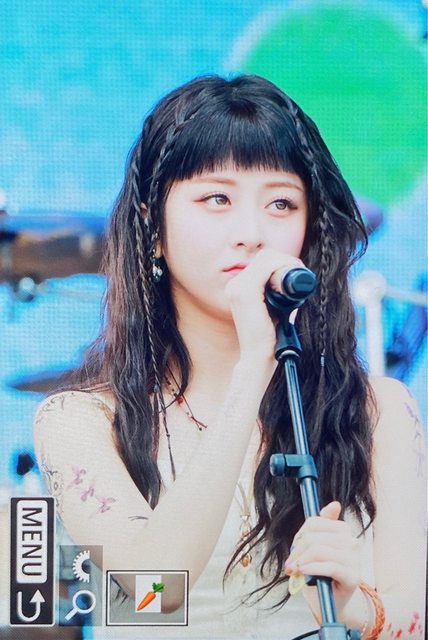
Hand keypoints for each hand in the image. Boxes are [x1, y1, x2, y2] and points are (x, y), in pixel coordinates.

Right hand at [224, 247, 303, 359]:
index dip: (282, 261)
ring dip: (286, 262)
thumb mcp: (274, 310)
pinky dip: (282, 266)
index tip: (297, 272)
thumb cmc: (268, 337)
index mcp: (239, 288)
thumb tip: (296, 284)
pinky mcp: (245, 292)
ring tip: (298, 276)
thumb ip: (279, 296)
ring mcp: (238, 287)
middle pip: (265, 256)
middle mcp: (235, 285)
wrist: (258, 358)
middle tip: (301, 273)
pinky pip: (266, 267)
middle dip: (286, 260)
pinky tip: (292, 276)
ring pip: (267, 258)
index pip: (262, 261)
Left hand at [285, 502, 360, 616]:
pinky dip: (313, 568)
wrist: (334, 600)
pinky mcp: (353, 576)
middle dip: (297, 551)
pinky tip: (304, 572)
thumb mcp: (318, 546)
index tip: (294, 548)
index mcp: (343, 530)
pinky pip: (329, 566)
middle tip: (290, 564)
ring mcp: (354, 559)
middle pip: (314, 537)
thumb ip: (322, 525)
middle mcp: (351, 542)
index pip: (314, 523)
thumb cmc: (323, 572)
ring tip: (295, 571)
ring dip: (302, 561)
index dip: (299, 535)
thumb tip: (335, 504)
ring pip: (319, 550)